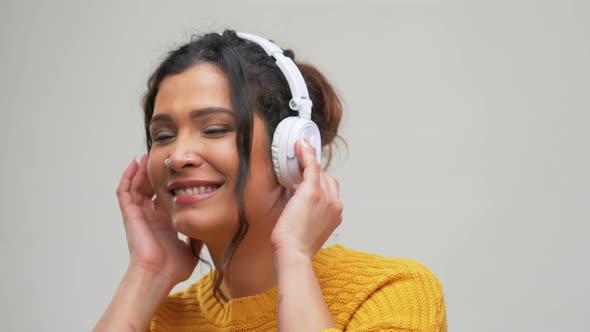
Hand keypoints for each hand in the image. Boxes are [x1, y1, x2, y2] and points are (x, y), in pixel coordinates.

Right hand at [116, 154, 200, 285]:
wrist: (158, 274)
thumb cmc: (173, 268)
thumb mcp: (192, 249)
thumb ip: (198, 237)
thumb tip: (208, 229)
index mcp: (163, 224)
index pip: (164, 199)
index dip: (169, 186)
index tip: (178, 173)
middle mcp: (150, 217)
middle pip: (149, 190)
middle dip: (153, 174)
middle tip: (161, 160)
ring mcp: (139, 215)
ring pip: (136, 187)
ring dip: (140, 172)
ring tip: (146, 156)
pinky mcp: (130, 214)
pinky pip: (124, 191)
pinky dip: (128, 177)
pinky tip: (134, 164)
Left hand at [270, 137, 342, 259]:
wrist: (294, 254)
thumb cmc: (296, 247)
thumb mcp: (308, 231)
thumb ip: (309, 217)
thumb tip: (299, 209)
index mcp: (336, 215)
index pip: (331, 191)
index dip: (320, 180)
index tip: (309, 172)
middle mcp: (335, 204)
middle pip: (327, 179)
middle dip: (315, 170)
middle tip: (302, 158)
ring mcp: (326, 197)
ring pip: (320, 170)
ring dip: (310, 156)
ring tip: (300, 147)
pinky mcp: (313, 192)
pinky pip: (312, 165)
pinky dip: (307, 153)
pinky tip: (300, 145)